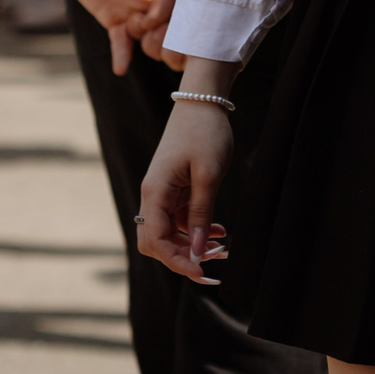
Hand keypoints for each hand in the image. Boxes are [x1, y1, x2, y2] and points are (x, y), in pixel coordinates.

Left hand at [61, 0, 165, 72]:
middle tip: (152, 35)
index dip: (175, 11)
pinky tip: (120, 68)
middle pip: (170, 22)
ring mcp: (134, 9)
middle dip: (166, 34)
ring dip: (147, 44)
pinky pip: (122, 42)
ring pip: (150, 37)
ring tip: (132, 36)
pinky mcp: (114, 19)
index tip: (162, 17)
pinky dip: (122, 55)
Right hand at [137, 56, 238, 282]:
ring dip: (191, 245)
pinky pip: (178, 218)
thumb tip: (196, 253)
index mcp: (155, 191)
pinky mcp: (173, 187)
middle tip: (213, 264)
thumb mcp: (209, 176)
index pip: (155, 242)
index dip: (177, 262)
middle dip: (181, 257)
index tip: (203, 272)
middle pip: (155, 242)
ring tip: (221, 248)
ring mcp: (162, 191)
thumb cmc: (205, 134)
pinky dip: (195, 228)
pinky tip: (218, 231)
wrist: (202, 101)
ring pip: (167, 233)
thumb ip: (200, 215)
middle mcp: (153, 194)